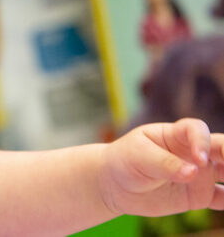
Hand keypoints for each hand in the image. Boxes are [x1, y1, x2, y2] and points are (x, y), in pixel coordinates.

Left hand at [99, 118, 223, 216]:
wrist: (116, 184)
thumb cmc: (125, 161)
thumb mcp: (138, 156)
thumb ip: (165, 163)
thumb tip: (193, 173)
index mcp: (177, 135)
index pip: (197, 130)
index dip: (202, 142)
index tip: (200, 159)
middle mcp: (194, 152)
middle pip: (222, 148)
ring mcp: (200, 174)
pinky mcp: (199, 195)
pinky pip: (222, 198)